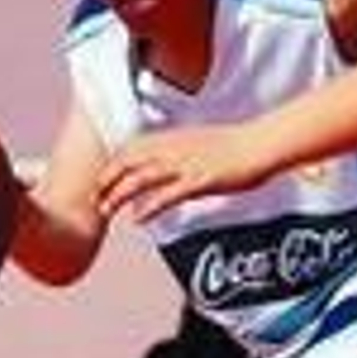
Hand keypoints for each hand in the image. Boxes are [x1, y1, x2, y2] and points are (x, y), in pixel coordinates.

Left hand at [96, 122, 274, 221]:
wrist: (261, 144)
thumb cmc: (237, 145)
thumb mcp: (201, 145)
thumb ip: (180, 154)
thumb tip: (168, 172)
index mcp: (173, 138)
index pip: (131, 148)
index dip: (112, 164)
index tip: (101, 180)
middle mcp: (174, 148)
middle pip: (128, 162)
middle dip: (107, 180)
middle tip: (95, 198)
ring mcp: (186, 164)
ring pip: (141, 178)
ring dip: (119, 194)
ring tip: (106, 210)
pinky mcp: (200, 180)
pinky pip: (167, 195)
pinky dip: (149, 207)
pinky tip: (137, 219)